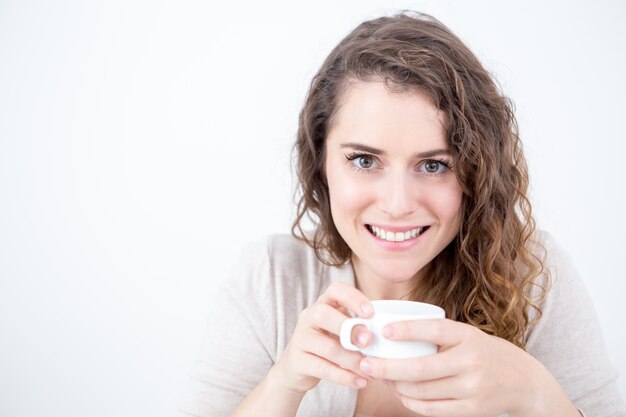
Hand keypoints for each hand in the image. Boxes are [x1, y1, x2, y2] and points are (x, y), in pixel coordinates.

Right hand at [270, 282, 373, 393]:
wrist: (297, 368)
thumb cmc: (328, 344)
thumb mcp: (340, 329)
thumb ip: (358, 325)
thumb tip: (387, 331)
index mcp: (322, 304)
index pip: (335, 290)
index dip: (353, 298)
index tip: (371, 313)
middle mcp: (308, 317)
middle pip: (323, 314)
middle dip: (349, 328)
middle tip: (369, 342)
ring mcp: (300, 339)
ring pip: (327, 347)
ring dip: (352, 360)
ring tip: (370, 370)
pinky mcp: (297, 361)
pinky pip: (323, 369)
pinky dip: (344, 377)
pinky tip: (360, 382)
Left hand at [357, 319, 578, 416]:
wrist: (523, 381)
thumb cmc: (482, 352)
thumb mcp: (466, 335)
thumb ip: (437, 334)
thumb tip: (390, 334)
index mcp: (468, 336)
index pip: (434, 331)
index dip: (407, 330)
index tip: (384, 331)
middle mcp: (471, 362)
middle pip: (420, 369)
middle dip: (387, 368)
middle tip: (364, 364)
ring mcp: (472, 389)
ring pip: (422, 391)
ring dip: (395, 386)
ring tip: (380, 377)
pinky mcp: (472, 410)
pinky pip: (432, 409)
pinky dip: (411, 402)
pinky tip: (400, 393)